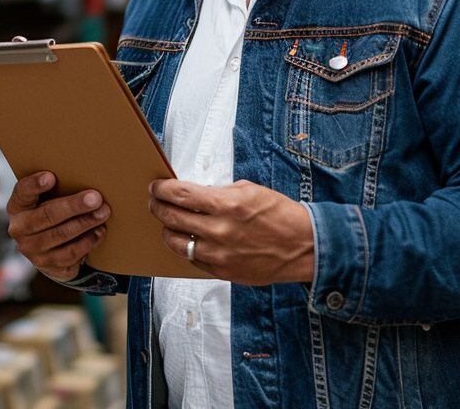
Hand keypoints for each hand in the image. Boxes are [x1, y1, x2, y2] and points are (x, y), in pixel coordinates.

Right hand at [7, 172, 111, 281]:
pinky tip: (99, 231)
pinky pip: (70, 254)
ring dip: (85, 223)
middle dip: (74, 206)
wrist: (49, 249)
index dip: (35, 185)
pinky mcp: (46, 265)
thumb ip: (58, 189)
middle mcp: (19, 228)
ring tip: (103, 213)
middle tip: (96, 198)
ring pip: (61, 235)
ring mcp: (31, 249)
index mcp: (17, 206)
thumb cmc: (52, 213)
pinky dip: (87, 242)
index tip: (51, 177)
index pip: (22, 192)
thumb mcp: (47, 199)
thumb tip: (86, 176)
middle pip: (47, 215)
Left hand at [149, 179, 314, 285]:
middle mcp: (219, 230)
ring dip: (168, 231)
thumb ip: (219, 193)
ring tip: (168, 224)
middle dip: (158, 207)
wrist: (304, 247)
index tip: (156, 187)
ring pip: (177, 243)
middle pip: (172, 217)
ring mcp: (219, 254)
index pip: (180, 194)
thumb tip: (195, 194)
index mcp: (226, 204)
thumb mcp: (249, 190)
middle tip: (155, 202)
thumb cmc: (279, 215)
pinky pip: (193, 260)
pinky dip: (187, 249)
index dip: (162, 189)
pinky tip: (188, 241)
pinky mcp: (223, 272)